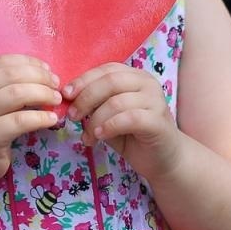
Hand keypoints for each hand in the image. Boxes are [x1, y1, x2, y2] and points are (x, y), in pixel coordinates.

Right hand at [0, 55, 60, 187]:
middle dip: (40, 77)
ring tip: (56, 100)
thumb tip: (43, 75)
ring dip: (43, 94)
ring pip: (18, 94)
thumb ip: (3, 88)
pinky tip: (51, 119)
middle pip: (13, 74)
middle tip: (56, 86)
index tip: (47, 70)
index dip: (29, 62)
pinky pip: (21, 121)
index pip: (3, 61)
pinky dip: (40, 117)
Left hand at [63, 63, 183, 180]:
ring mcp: (156, 101)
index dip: (84, 80)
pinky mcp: (158, 121)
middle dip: (86, 98)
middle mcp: (148, 83)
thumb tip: (68, 98)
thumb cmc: (134, 136)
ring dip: (95, 119)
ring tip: (87, 136)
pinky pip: (129, 118)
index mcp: (135, 77)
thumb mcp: (109, 116)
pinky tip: (100, 136)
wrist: (164, 159)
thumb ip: (95, 104)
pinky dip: (110, 126)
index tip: (66, 95)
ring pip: (117, 102)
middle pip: (110, 81)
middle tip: (72, 116)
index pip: (106, 70)